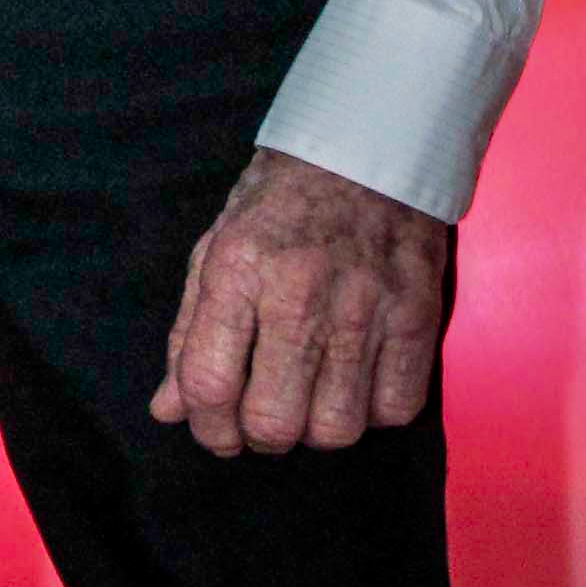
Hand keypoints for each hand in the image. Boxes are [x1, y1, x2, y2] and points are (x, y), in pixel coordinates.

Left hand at [150, 147, 446, 454]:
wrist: (365, 149)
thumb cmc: (281, 201)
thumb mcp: (218, 247)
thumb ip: (190, 332)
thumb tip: (169, 409)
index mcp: (240, 267)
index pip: (210, 383)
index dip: (206, 426)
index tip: (213, 427)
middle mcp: (300, 291)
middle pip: (274, 422)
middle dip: (258, 437)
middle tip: (260, 417)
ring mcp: (364, 308)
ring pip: (336, 430)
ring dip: (315, 429)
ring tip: (309, 396)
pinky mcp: (416, 318)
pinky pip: (393, 411)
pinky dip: (371, 411)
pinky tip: (356, 379)